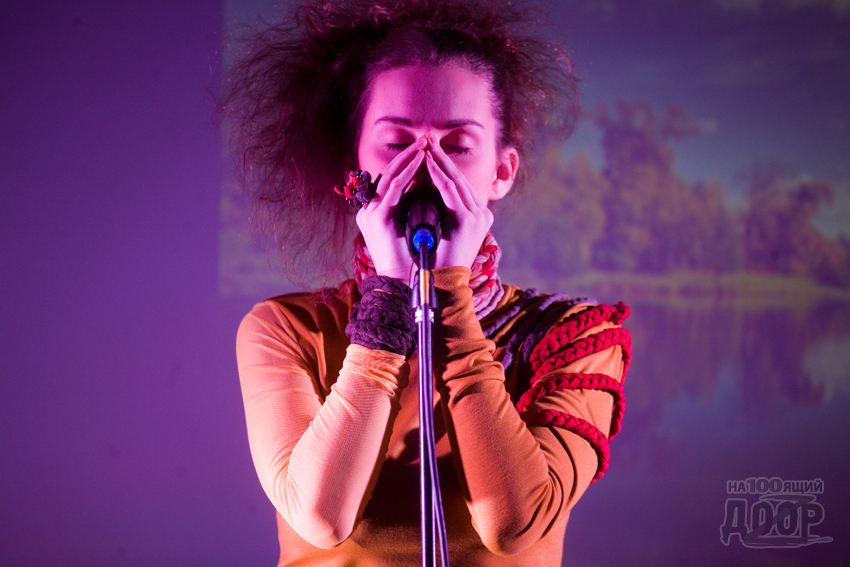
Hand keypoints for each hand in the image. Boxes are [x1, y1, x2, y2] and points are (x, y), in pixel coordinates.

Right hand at [356, 136, 426, 280]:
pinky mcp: (377, 219)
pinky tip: (421, 162)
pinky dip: (408, 173)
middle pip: (389, 174)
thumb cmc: (415, 263)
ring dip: (409, 158)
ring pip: (390, 177)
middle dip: (409, 155)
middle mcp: (370, 211)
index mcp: (377, 213)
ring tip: (425, 146)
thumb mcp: (416, 231)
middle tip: (427, 140)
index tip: (428, 151)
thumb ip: (418, 212)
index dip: (409, 163)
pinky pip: (394, 189)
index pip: (392, 181)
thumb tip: (437, 195)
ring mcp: (371, 214)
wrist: (405, 286)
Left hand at [423, 132, 493, 270]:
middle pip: (458, 179)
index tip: (427, 151)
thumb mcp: (438, 233)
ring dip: (438, 161)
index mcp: (476, 218)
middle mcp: (481, 215)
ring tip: (424, 146)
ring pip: (455, 181)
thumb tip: (421, 195)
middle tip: (427, 139)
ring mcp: (478, 217)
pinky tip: (426, 161)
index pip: (457, 186)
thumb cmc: (433, 263)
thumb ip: (438, 214)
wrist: (439, 286)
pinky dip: (437, 174)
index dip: (442, 166)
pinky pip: (450, 190)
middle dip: (440, 158)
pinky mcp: (470, 220)